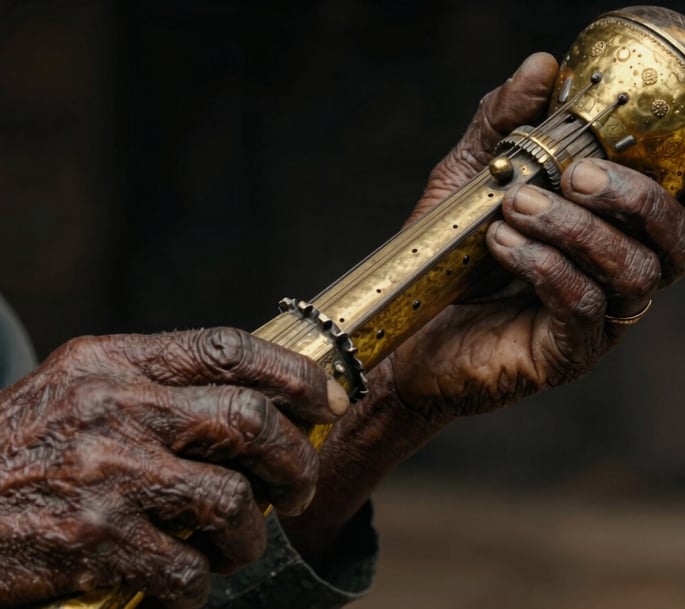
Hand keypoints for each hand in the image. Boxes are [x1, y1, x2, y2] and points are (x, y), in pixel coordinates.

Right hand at [0, 327, 347, 608]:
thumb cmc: (21, 450)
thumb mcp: (80, 388)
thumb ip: (158, 383)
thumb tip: (255, 398)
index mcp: (114, 362)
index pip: (228, 348)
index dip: (293, 372)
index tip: (326, 399)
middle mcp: (114, 409)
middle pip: (248, 421)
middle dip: (294, 458)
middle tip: (299, 485)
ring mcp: (105, 476)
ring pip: (231, 500)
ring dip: (250, 533)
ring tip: (237, 542)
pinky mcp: (94, 544)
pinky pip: (188, 570)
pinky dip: (200, 582)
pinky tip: (182, 577)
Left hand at [389, 52, 684, 421]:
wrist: (405, 329)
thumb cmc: (448, 254)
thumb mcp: (473, 175)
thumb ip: (506, 123)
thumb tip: (543, 66)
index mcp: (615, 236)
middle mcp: (619, 280)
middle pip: (678, 244)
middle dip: (635, 198)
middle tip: (573, 174)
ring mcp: (597, 323)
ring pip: (632, 273)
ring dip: (576, 229)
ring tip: (515, 205)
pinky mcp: (566, 354)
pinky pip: (582, 306)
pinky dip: (546, 265)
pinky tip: (502, 242)